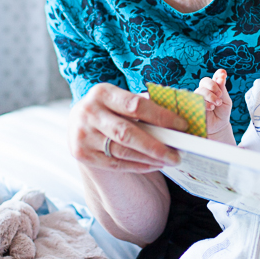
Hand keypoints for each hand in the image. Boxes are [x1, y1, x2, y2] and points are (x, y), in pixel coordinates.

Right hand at [67, 83, 188, 172]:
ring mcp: (82, 135)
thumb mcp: (119, 98)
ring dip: (149, 158)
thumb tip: (176, 114)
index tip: (182, 125)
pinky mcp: (81, 154)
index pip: (136, 105)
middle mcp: (89, 112)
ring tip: (169, 160)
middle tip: (178, 154)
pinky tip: (153, 164)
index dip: (161, 116)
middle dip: (156, 145)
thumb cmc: (108, 108)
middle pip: (127, 133)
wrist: (77, 121)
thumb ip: (142, 104)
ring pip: (122, 151)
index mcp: (102, 92)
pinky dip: (137, 165)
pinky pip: (115, 164)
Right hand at [196, 69, 234, 144]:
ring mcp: (198, 97)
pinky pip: (196, 100)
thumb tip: (221, 75)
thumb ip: (222, 88)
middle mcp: (205, 90)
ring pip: (200, 90)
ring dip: (210, 95)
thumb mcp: (226, 100)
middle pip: (204, 81)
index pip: (214, 77)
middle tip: (220, 94)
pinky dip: (204, 102)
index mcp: (214, 87)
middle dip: (213, 85)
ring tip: (217, 104)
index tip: (223, 75)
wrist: (218, 127)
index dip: (218, 74)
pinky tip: (211, 107)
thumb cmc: (222, 113)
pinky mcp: (193, 105)